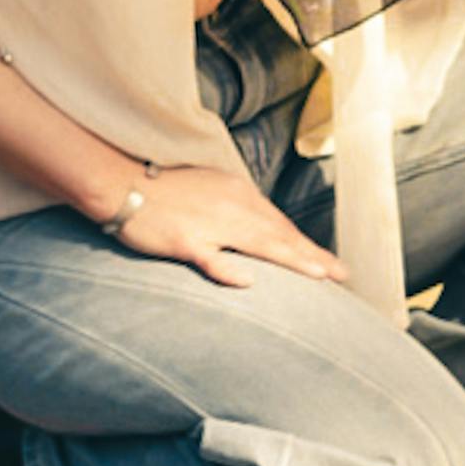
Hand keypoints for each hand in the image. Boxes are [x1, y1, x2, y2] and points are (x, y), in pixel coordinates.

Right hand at [107, 162, 348, 289]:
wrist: (122, 183)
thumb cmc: (164, 190)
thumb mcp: (210, 191)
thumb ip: (237, 211)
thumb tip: (263, 232)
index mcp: (238, 193)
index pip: (279, 224)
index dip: (306, 245)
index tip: (331, 265)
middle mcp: (231, 206)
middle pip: (279, 235)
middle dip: (312, 256)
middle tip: (341, 274)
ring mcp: (209, 224)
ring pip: (258, 244)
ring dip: (290, 259)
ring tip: (319, 275)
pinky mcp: (185, 240)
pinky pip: (211, 258)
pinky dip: (229, 270)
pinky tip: (248, 282)